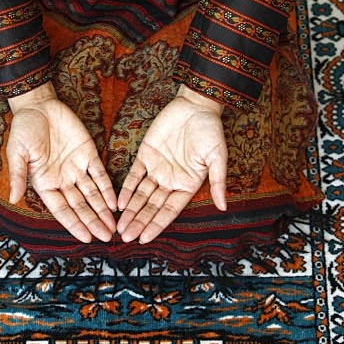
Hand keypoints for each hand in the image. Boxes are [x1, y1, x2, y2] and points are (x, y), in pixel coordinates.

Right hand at [7, 83, 116, 242]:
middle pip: (81, 206)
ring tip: (114, 227)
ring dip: (103, 210)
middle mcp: (63, 180)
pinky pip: (100, 175)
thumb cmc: (23, 129)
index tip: (86, 238)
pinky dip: (108, 188)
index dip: (74, 224)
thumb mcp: (17, 152)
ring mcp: (77, 167)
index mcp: (44, 183)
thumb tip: (14, 198)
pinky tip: (116, 202)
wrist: (38, 105)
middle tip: (108, 238)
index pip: (62, 210)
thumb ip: (18, 175)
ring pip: (92, 194)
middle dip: (94, 222)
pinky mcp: (89, 153)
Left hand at [116, 85, 227, 243]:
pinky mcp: (145, 154)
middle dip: (139, 222)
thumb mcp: (218, 156)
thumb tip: (224, 207)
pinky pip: (134, 175)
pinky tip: (119, 202)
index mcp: (188, 184)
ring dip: (130, 211)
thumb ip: (218, 182)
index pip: (169, 210)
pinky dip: (126, 188)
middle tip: (125, 238)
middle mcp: (170, 180)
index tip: (145, 238)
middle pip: (152, 206)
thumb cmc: (210, 131)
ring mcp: (157, 168)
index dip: (157, 224)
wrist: (196, 105)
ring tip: (119, 227)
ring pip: (141, 194)